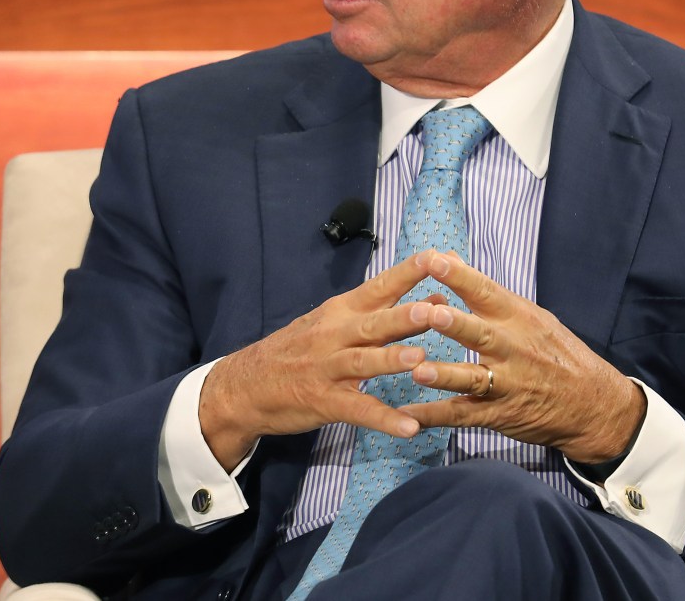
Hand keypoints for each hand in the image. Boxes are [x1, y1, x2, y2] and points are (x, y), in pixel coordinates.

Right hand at [198, 253, 445, 469]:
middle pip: (373, 324)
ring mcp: (328, 369)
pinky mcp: (324, 402)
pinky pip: (358, 411)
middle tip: (435, 311)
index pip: (379, 286)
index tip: (439, 258)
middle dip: (404, 317)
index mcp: (341, 311)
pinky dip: (384, 419)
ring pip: (363, 362)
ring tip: (420, 359)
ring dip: (391, 360)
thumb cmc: (299, 349)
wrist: (245, 385)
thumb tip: (435, 298)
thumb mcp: (332, 322)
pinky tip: (410, 427)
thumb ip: (380, 312)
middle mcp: (335, 335)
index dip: (408, 273)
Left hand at [402, 251, 645, 464]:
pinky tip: (410, 417)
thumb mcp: (530, 316)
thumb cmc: (557, 353)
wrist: (594, 405)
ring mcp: (506, 383)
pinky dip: (436, 417)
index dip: (459, 277)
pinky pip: (464, 415)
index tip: (433, 260)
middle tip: (429, 313)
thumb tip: (449, 257)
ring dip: (445, 375)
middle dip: (455, 324)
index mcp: (518, 318)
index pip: (486, 291)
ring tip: (418, 371)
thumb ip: (487, 292)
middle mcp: (512, 348)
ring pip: (472, 378)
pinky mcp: (499, 414)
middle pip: (479, 333)